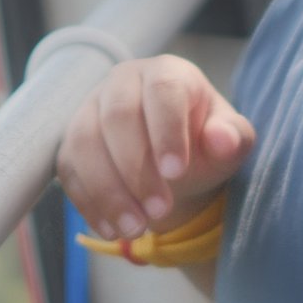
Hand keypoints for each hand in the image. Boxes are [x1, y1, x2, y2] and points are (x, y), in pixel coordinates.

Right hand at [55, 55, 253, 241]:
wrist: (173, 158)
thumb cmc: (204, 141)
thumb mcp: (229, 140)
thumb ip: (232, 137)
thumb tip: (223, 140)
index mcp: (166, 73)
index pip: (162, 91)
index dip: (167, 131)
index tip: (176, 173)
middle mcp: (122, 83)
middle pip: (117, 115)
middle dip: (137, 168)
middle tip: (161, 210)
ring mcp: (90, 110)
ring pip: (85, 143)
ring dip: (108, 191)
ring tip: (136, 229)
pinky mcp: (72, 143)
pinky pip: (70, 170)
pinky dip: (89, 203)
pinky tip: (113, 229)